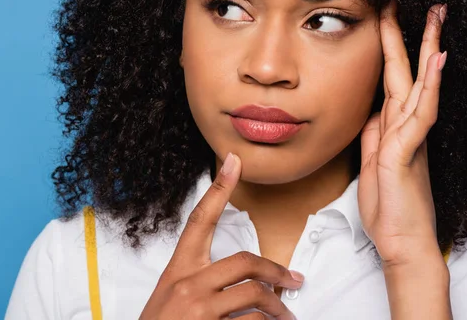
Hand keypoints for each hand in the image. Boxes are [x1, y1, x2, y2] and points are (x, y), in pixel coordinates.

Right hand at [139, 153, 302, 319]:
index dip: (218, 188)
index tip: (234, 162)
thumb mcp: (172, 297)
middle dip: (277, 272)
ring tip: (286, 318)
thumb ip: (199, 283)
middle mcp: (188, 284)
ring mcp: (200, 309)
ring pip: (255, 298)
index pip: (199, 219)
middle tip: (294, 281)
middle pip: (245, 262)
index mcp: (178, 269)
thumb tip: (242, 281)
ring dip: (278, 310)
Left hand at [358, 1, 446, 266]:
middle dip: (412, 38)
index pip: (393, 82)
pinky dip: (429, 86)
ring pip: (418, 85)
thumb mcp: (372, 163)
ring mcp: (410, 138)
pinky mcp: (407, 152)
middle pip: (409, 74)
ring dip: (426, 49)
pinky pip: (421, 113)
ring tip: (433, 16)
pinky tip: (437, 61)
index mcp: (394, 129)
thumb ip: (373, 135)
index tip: (389, 21)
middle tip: (422, 4)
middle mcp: (407, 128)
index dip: (391, 52)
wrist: (399, 243)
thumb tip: (373, 112)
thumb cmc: (388, 206)